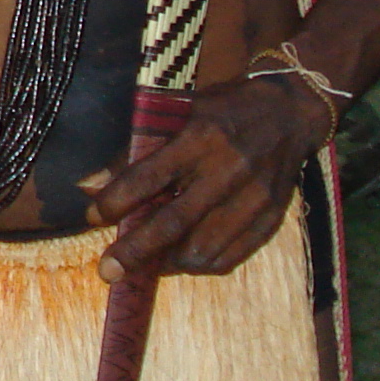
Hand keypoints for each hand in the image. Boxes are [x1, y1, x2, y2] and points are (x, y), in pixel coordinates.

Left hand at [83, 73, 328, 280]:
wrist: (290, 113)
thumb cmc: (223, 110)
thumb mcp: (177, 114)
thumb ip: (134, 151)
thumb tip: (89, 186)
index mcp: (201, 137)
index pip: (149, 178)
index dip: (116, 202)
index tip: (92, 218)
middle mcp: (229, 170)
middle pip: (173, 222)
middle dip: (135, 252)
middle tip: (107, 271)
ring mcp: (254, 198)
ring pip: (202, 249)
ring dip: (166, 263)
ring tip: (145, 263)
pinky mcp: (271, 218)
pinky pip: (230, 257)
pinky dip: (199, 264)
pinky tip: (181, 259)